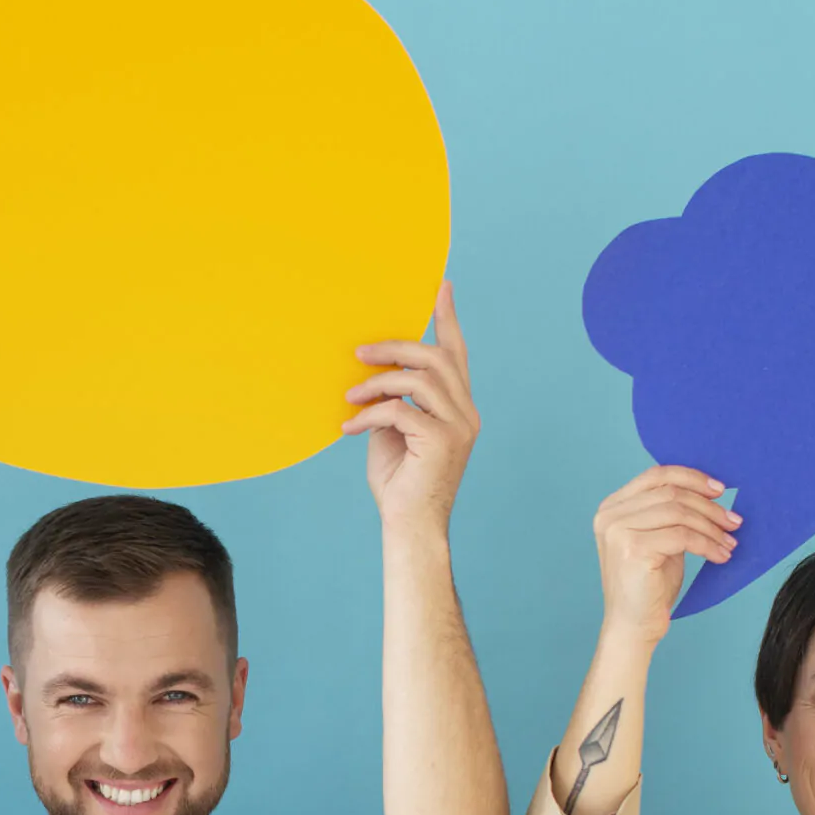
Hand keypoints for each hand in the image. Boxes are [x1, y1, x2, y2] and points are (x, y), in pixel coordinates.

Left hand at [344, 282, 478, 530]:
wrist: (409, 526)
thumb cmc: (400, 482)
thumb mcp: (393, 432)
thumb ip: (393, 400)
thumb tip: (373, 372)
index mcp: (459, 408)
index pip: (456, 354)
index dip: (448, 319)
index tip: (440, 287)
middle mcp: (466, 413)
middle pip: (437, 358)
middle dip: (396, 347)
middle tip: (359, 352)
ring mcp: (458, 427)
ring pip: (419, 379)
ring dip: (378, 381)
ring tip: (350, 396)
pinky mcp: (442, 441)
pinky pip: (400, 410)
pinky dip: (370, 414)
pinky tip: (348, 428)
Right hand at [591, 465, 738, 647]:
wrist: (634, 625)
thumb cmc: (649, 584)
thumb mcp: (659, 538)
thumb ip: (670, 512)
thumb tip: (711, 492)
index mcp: (613, 507)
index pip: (656, 475)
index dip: (692, 478)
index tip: (720, 490)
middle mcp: (610, 515)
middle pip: (672, 493)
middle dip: (709, 507)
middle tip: (734, 522)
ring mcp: (618, 531)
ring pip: (679, 513)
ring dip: (712, 526)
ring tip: (730, 541)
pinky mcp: (633, 549)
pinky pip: (682, 536)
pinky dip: (708, 544)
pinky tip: (720, 555)